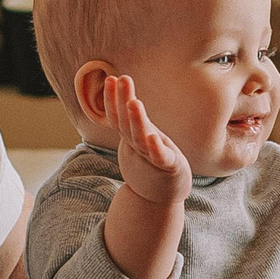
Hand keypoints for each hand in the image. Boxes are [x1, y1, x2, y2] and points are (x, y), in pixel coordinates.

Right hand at [109, 75, 191, 206]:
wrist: (157, 200)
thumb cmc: (151, 164)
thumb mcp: (139, 141)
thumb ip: (132, 123)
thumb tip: (125, 99)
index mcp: (131, 137)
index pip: (118, 116)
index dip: (113, 99)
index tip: (111, 78)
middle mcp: (137, 146)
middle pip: (126, 122)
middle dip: (123, 100)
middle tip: (122, 79)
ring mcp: (150, 157)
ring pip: (140, 137)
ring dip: (137, 120)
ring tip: (134, 102)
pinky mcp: (168, 167)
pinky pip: (160, 157)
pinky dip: (155, 148)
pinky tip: (153, 137)